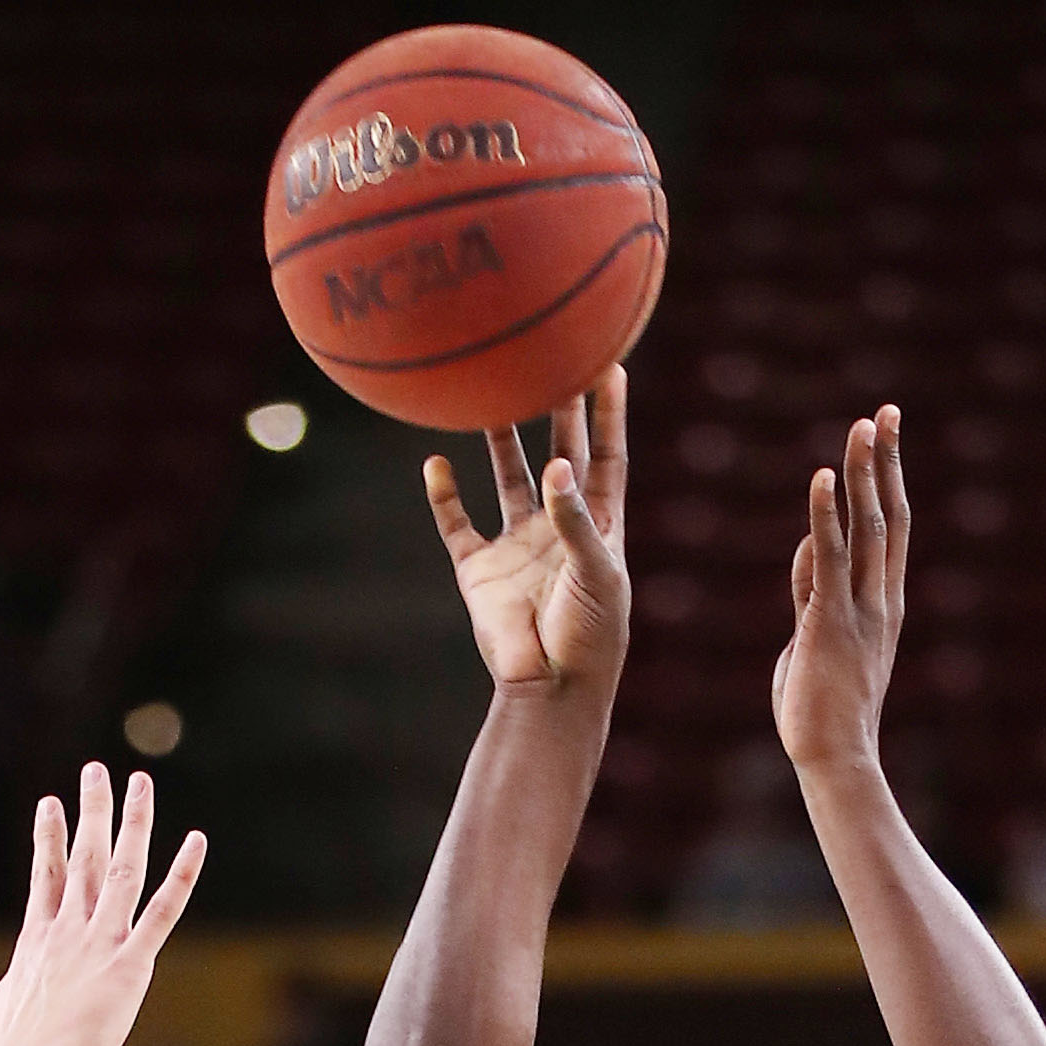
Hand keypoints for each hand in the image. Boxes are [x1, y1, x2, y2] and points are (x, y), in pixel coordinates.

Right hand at [0, 762, 204, 1045]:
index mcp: (36, 941)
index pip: (45, 875)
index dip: (49, 837)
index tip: (51, 802)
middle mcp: (68, 931)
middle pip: (82, 857)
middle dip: (90, 810)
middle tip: (96, 771)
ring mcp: (100, 943)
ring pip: (122, 868)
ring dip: (132, 821)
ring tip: (138, 780)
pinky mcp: (131, 966)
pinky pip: (163, 912)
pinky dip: (183, 876)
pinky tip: (197, 841)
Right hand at [425, 369, 629, 697]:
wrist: (550, 687)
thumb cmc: (591, 634)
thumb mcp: (596, 573)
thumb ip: (576, 519)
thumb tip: (557, 465)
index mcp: (598, 524)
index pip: (607, 455)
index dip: (610, 413)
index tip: (610, 364)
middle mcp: (557, 526)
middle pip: (558, 452)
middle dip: (556, 409)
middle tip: (550, 357)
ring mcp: (517, 545)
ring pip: (506, 478)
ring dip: (499, 440)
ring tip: (490, 395)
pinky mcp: (480, 570)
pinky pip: (456, 524)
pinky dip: (443, 496)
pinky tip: (435, 464)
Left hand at [772, 405, 908, 775]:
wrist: (836, 759)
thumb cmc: (822, 710)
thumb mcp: (818, 639)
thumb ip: (814, 592)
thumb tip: (810, 550)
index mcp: (883, 604)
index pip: (890, 530)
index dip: (889, 481)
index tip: (886, 439)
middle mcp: (880, 600)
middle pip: (887, 517)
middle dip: (886, 463)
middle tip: (885, 412)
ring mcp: (859, 612)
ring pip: (865, 530)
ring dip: (863, 475)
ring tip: (860, 426)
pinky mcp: (829, 625)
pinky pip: (828, 561)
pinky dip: (826, 516)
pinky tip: (824, 478)